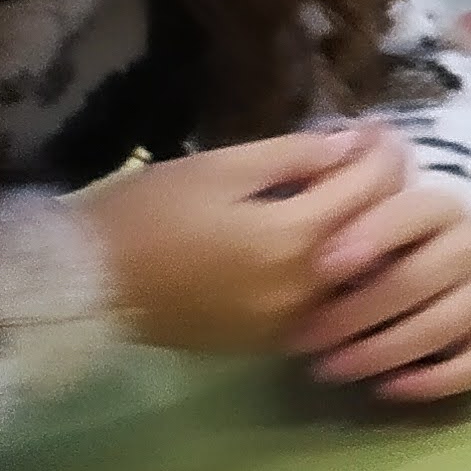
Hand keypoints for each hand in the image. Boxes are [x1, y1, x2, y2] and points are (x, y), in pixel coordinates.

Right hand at [78, 127, 410, 356]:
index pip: (370, 188)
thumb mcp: (219, 168)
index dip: (381, 151)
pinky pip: (328, 302)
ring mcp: (292, 324)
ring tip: (358, 192)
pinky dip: (342, 269)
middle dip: (385, 187)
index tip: (380, 127)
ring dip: (371, 231)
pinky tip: (329, 238)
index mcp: (295, 240)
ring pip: (362, 273)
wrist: (84, 286)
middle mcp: (308, 290)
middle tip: (376, 154)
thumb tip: (352, 144)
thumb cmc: (144, 215)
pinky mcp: (271, 343)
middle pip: (379, 232)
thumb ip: (294, 156)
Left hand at [292, 156, 470, 399]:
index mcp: (446, 200)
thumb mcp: (358, 191)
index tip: (323, 265)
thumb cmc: (386, 221)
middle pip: (428, 276)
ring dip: (389, 349)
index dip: (375, 234)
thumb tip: (340, 143)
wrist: (454, 243)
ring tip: (331, 368)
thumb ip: (345, 177)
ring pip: (451, 322)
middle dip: (363, 310)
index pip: (417, 211)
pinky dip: (441, 379)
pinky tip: (390, 388)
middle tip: (306, 336)